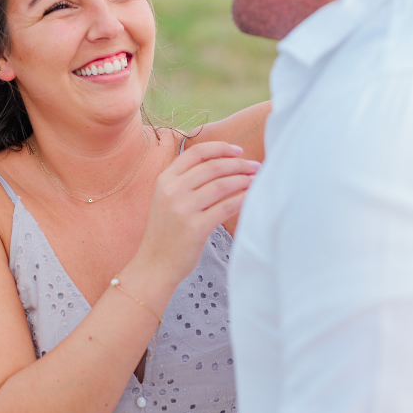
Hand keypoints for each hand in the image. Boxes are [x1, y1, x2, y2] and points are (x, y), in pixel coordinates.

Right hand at [133, 142, 256, 285]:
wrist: (155, 264)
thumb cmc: (168, 231)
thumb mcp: (168, 199)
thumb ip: (187, 181)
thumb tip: (224, 164)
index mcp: (164, 180)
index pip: (196, 152)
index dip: (221, 148)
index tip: (239, 151)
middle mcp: (171, 191)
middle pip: (213, 167)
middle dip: (239, 164)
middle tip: (256, 167)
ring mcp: (182, 209)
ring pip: (222, 185)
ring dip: (244, 180)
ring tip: (257, 181)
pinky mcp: (195, 228)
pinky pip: (226, 207)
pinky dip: (243, 199)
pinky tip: (252, 197)